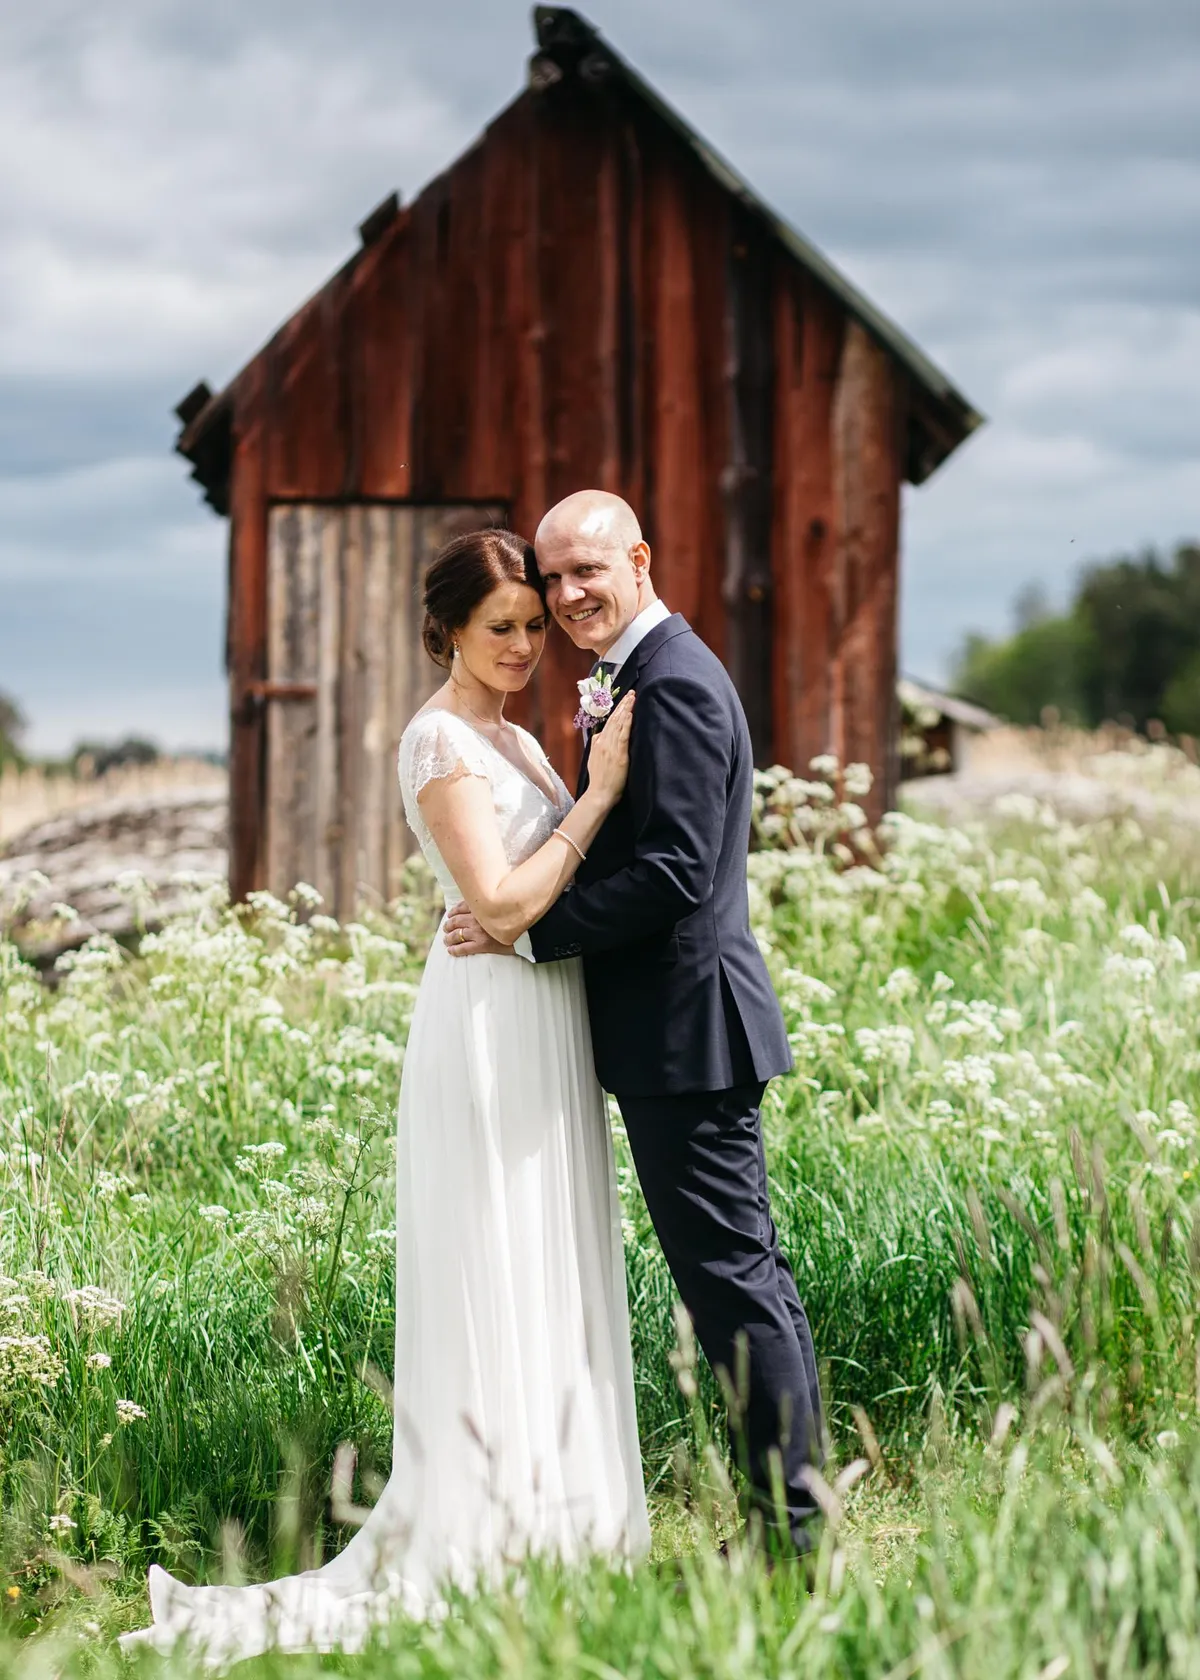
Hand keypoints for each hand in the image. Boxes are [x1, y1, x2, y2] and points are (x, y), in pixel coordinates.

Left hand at [443, 902, 512, 956]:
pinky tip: (450, 950)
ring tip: (446, 940)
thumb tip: (481, 903)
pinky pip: (463, 948)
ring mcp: (479, 932)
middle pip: (456, 921)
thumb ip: (491, 903)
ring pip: (456, 935)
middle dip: (448, 925)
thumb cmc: (517, 919)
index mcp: (482, 907)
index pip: (461, 907)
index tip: (450, 914)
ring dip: (448, 938)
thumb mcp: (503, 905)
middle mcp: (478, 918)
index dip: (453, 911)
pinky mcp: (482, 945)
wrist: (528, 933)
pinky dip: (454, 950)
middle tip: (446, 928)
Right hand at [586, 690, 635, 808]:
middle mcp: (603, 742)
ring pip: (618, 724)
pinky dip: (626, 724)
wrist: (599, 793)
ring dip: (626, 709)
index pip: (609, 722)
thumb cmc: (600, 779)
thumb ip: (597, 746)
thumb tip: (598, 736)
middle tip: (631, 693)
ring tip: (632, 698)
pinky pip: (622, 736)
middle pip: (614, 719)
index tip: (624, 700)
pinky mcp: (618, 755)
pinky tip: (630, 714)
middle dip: (623, 705)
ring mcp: (610, 748)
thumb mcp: (594, 759)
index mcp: (598, 743)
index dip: (617, 710)